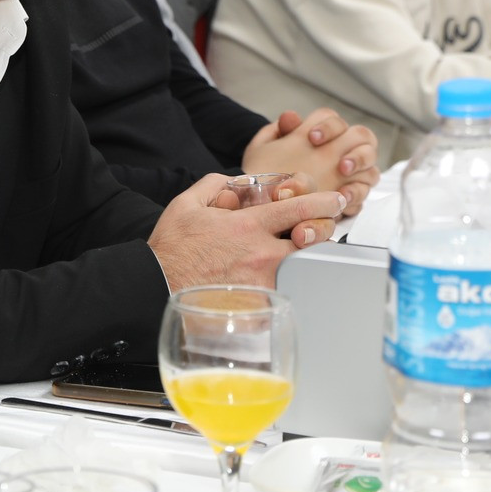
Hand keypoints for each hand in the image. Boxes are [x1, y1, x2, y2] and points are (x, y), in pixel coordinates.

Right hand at [149, 175, 349, 290]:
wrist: (156, 287)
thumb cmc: (171, 249)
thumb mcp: (187, 204)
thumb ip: (214, 185)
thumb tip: (233, 182)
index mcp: (249, 226)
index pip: (300, 208)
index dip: (323, 202)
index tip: (334, 201)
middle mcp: (263, 255)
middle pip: (313, 242)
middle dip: (320, 235)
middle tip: (315, 235)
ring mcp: (263, 284)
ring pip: (302, 271)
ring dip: (302, 263)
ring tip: (295, 261)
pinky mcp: (258, 309)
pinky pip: (283, 297)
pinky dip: (284, 289)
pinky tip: (275, 287)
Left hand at [230, 109, 379, 216]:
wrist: (263, 197)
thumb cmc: (268, 170)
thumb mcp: (264, 150)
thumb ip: (279, 132)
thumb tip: (290, 117)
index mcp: (322, 133)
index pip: (334, 120)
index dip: (327, 127)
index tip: (312, 138)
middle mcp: (340, 150)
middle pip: (363, 138)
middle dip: (354, 146)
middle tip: (340, 162)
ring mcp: (350, 174)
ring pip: (369, 164)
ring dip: (360, 167)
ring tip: (343, 174)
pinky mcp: (350, 196)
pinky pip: (363, 192)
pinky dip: (356, 193)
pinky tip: (343, 197)